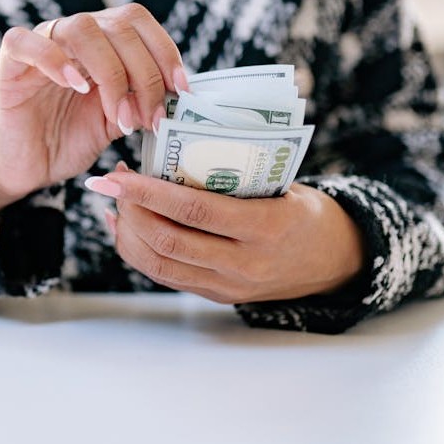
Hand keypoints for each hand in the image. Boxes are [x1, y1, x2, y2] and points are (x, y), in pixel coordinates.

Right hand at [0, 4, 188, 220]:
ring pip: (81, 28)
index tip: (181, 90)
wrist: (27, 168)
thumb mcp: (115, 123)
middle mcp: (73, 37)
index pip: (137, 22)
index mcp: (101, 43)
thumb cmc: (69, 141)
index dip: (164, 50)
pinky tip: (75, 86)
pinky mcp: (9, 66)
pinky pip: (23, 42)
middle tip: (150, 116)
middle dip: (144, 73)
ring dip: (110, 72)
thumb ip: (140, 103)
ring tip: (117, 115)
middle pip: (118, 26)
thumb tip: (176, 96)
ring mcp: (41, 46)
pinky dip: (53, 59)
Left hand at [87, 168, 365, 303]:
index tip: (118, 175)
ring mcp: (227, 285)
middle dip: (129, 211)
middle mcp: (243, 264)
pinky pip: (165, 276)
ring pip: (159, 265)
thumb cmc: (303, 211)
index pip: (194, 211)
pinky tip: (123, 228)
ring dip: (128, 233)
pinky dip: (137, 252)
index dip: (149, 193)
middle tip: (111, 183)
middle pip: (168, 242)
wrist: (332, 262)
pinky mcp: (215, 295)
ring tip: (115, 204)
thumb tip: (174, 148)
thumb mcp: (281, 185)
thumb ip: (234, 175)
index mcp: (265, 228)